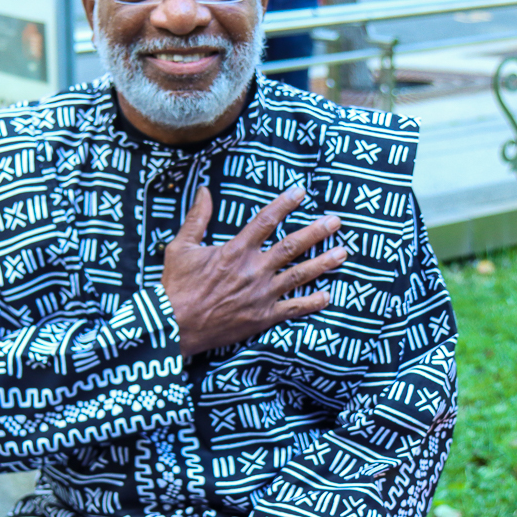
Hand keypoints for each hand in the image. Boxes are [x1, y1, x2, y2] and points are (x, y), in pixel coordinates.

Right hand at [161, 185, 344, 357]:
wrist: (174, 326)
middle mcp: (253, 270)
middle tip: (336, 222)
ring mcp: (261, 295)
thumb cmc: (175, 286)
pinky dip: (312, 302)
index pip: (265, 221)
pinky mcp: (262, 317)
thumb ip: (197, 218)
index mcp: (234, 250)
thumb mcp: (180, 247)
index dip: (285, 204)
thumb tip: (204, 190)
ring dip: (323, 263)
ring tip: (342, 253)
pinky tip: (328, 295)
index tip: (301, 192)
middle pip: (291, 246)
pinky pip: (293, 308)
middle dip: (316, 232)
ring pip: (299, 276)